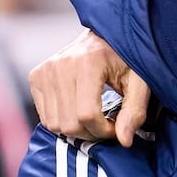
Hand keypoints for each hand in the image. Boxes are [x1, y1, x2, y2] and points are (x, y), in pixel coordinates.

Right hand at [29, 29, 151, 146]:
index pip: (87, 115)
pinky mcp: (36, 77)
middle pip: (69, 124)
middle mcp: (60, 66)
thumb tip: (124, 141)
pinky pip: (45, 117)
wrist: (105, 36)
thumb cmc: (125, 59)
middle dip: (92, 132)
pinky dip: (62, 122)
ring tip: (94, 117)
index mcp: (87, 63)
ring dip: (77, 130)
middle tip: (106, 123)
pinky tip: (78, 111)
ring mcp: (45, 71)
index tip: (117, 126)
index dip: (104, 130)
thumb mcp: (139, 83)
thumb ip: (135, 111)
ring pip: (55, 125)